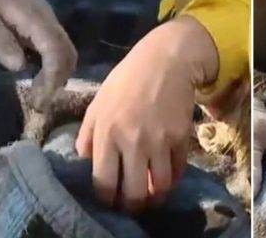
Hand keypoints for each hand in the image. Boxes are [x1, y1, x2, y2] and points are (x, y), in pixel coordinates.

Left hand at [0, 0, 76, 108]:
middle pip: (67, 53)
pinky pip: (56, 48)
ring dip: (57, 75)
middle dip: (58, 80)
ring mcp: (46, 20)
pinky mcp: (40, 25)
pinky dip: (52, 67)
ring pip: (65, 51)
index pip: (55, 50)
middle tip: (39, 103)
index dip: (53, 77)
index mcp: (33, 17)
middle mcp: (47, 19)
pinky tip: (38, 79)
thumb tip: (20, 67)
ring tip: (39, 95)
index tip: (40, 99)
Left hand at [76, 17, 218, 211]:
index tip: (110, 199)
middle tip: (131, 202)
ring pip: (160, 188)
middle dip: (131, 205)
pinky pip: (177, 172)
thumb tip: (84, 166)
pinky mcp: (181, 138)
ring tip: (150, 194)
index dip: (107, 199)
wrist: (167, 60)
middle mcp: (133, 141)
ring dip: (154, 197)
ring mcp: (159, 141)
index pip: (104, 183)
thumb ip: (88, 136)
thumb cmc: (127, 80)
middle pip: (133, 193)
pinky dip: (171, 179)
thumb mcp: (98, 104)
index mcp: (106, 133)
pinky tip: (165, 174)